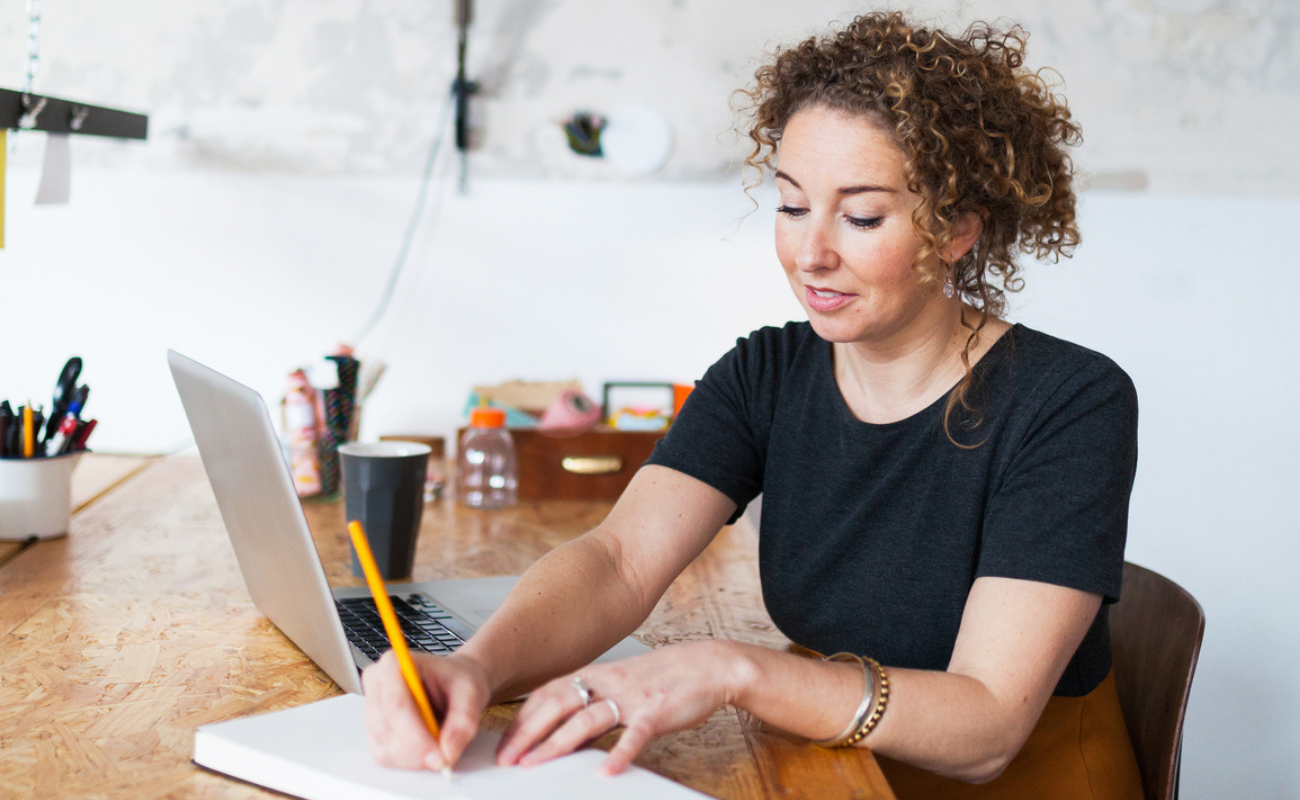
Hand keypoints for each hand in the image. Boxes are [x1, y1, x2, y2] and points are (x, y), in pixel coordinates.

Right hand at [361, 650, 491, 771]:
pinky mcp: (374, 730)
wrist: (454, 683)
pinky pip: (384, 755)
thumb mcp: (472, 693)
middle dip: (417, 752)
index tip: (439, 755)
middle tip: (444, 760)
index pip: (396, 705)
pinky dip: (408, 761)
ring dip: (412, 759)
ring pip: (383, 747)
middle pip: (386, 729)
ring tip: (439, 751)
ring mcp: (371, 708)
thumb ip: (463, 722)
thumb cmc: (457, 681)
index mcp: (394, 664)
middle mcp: (376, 684)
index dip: (416, 735)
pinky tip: (427, 752)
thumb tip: (448, 752)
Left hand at [496, 640, 743, 775]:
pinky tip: (606, 772)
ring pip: (587, 719)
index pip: (548, 694)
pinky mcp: (656, 712)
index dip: (522, 718)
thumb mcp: (619, 684)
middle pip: (558, 705)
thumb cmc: (663, 677)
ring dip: (557, 743)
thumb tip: (561, 728)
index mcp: (596, 674)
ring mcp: (631, 697)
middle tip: (507, 758)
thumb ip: (591, 703)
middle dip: (528, 732)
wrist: (707, 665)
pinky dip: (619, 753)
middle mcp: (608, 682)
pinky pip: (634, 735)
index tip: (503, 742)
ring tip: (536, 764)